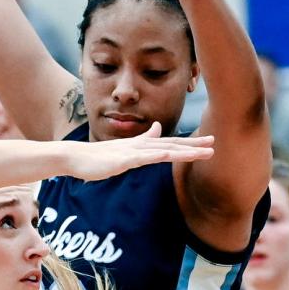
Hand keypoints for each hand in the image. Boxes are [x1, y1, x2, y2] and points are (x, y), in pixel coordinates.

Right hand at [69, 124, 213, 178]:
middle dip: (193, 145)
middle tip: (214, 145)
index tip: (208, 142)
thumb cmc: (97, 157)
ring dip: (184, 151)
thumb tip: (156, 128)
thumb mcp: (124, 149)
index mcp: (142, 147)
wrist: (74, 157)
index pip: (170, 143)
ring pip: (163, 151)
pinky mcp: (121, 160)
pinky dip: (157, 155)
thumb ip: (142, 140)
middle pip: (171, 145)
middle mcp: (140, 147)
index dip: (190, 143)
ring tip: (203, 153)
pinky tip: (170, 154)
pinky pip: (142, 159)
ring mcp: (131, 153)